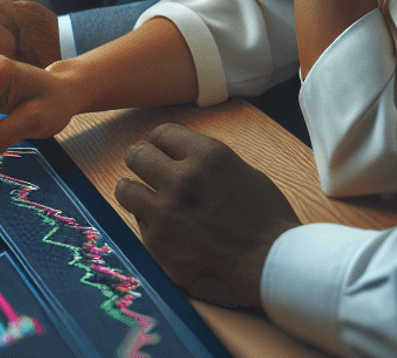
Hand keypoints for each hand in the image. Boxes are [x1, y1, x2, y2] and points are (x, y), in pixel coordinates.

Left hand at [114, 124, 299, 307]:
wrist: (272, 264)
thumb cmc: (265, 218)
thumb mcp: (240, 170)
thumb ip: (206, 161)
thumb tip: (180, 157)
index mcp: (206, 155)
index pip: (162, 132)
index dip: (158, 141)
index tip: (157, 149)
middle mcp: (182, 178)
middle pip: (137, 155)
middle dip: (141, 161)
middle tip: (146, 171)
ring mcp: (167, 212)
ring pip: (125, 189)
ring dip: (134, 191)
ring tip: (142, 197)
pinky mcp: (159, 244)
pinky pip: (138, 225)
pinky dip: (148, 224)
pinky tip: (165, 229)